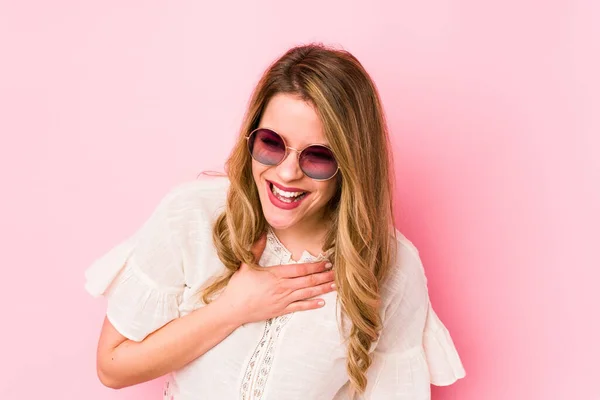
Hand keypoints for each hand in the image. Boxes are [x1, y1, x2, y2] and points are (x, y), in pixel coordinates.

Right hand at [215, 234, 335, 325]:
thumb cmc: (239, 287)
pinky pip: (300, 307)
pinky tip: (321, 302)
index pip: (300, 269)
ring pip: (307, 293)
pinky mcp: (281, 310)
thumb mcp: (246, 265)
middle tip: (338, 273)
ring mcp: (283, 300)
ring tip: (334, 286)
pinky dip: (311, 304)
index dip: (315, 266)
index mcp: (276, 274)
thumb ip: (256, 249)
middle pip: (308, 281)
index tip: (326, 263)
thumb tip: (261, 233)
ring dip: (322, 289)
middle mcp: (283, 287)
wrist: (233, 309)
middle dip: (324, 277)